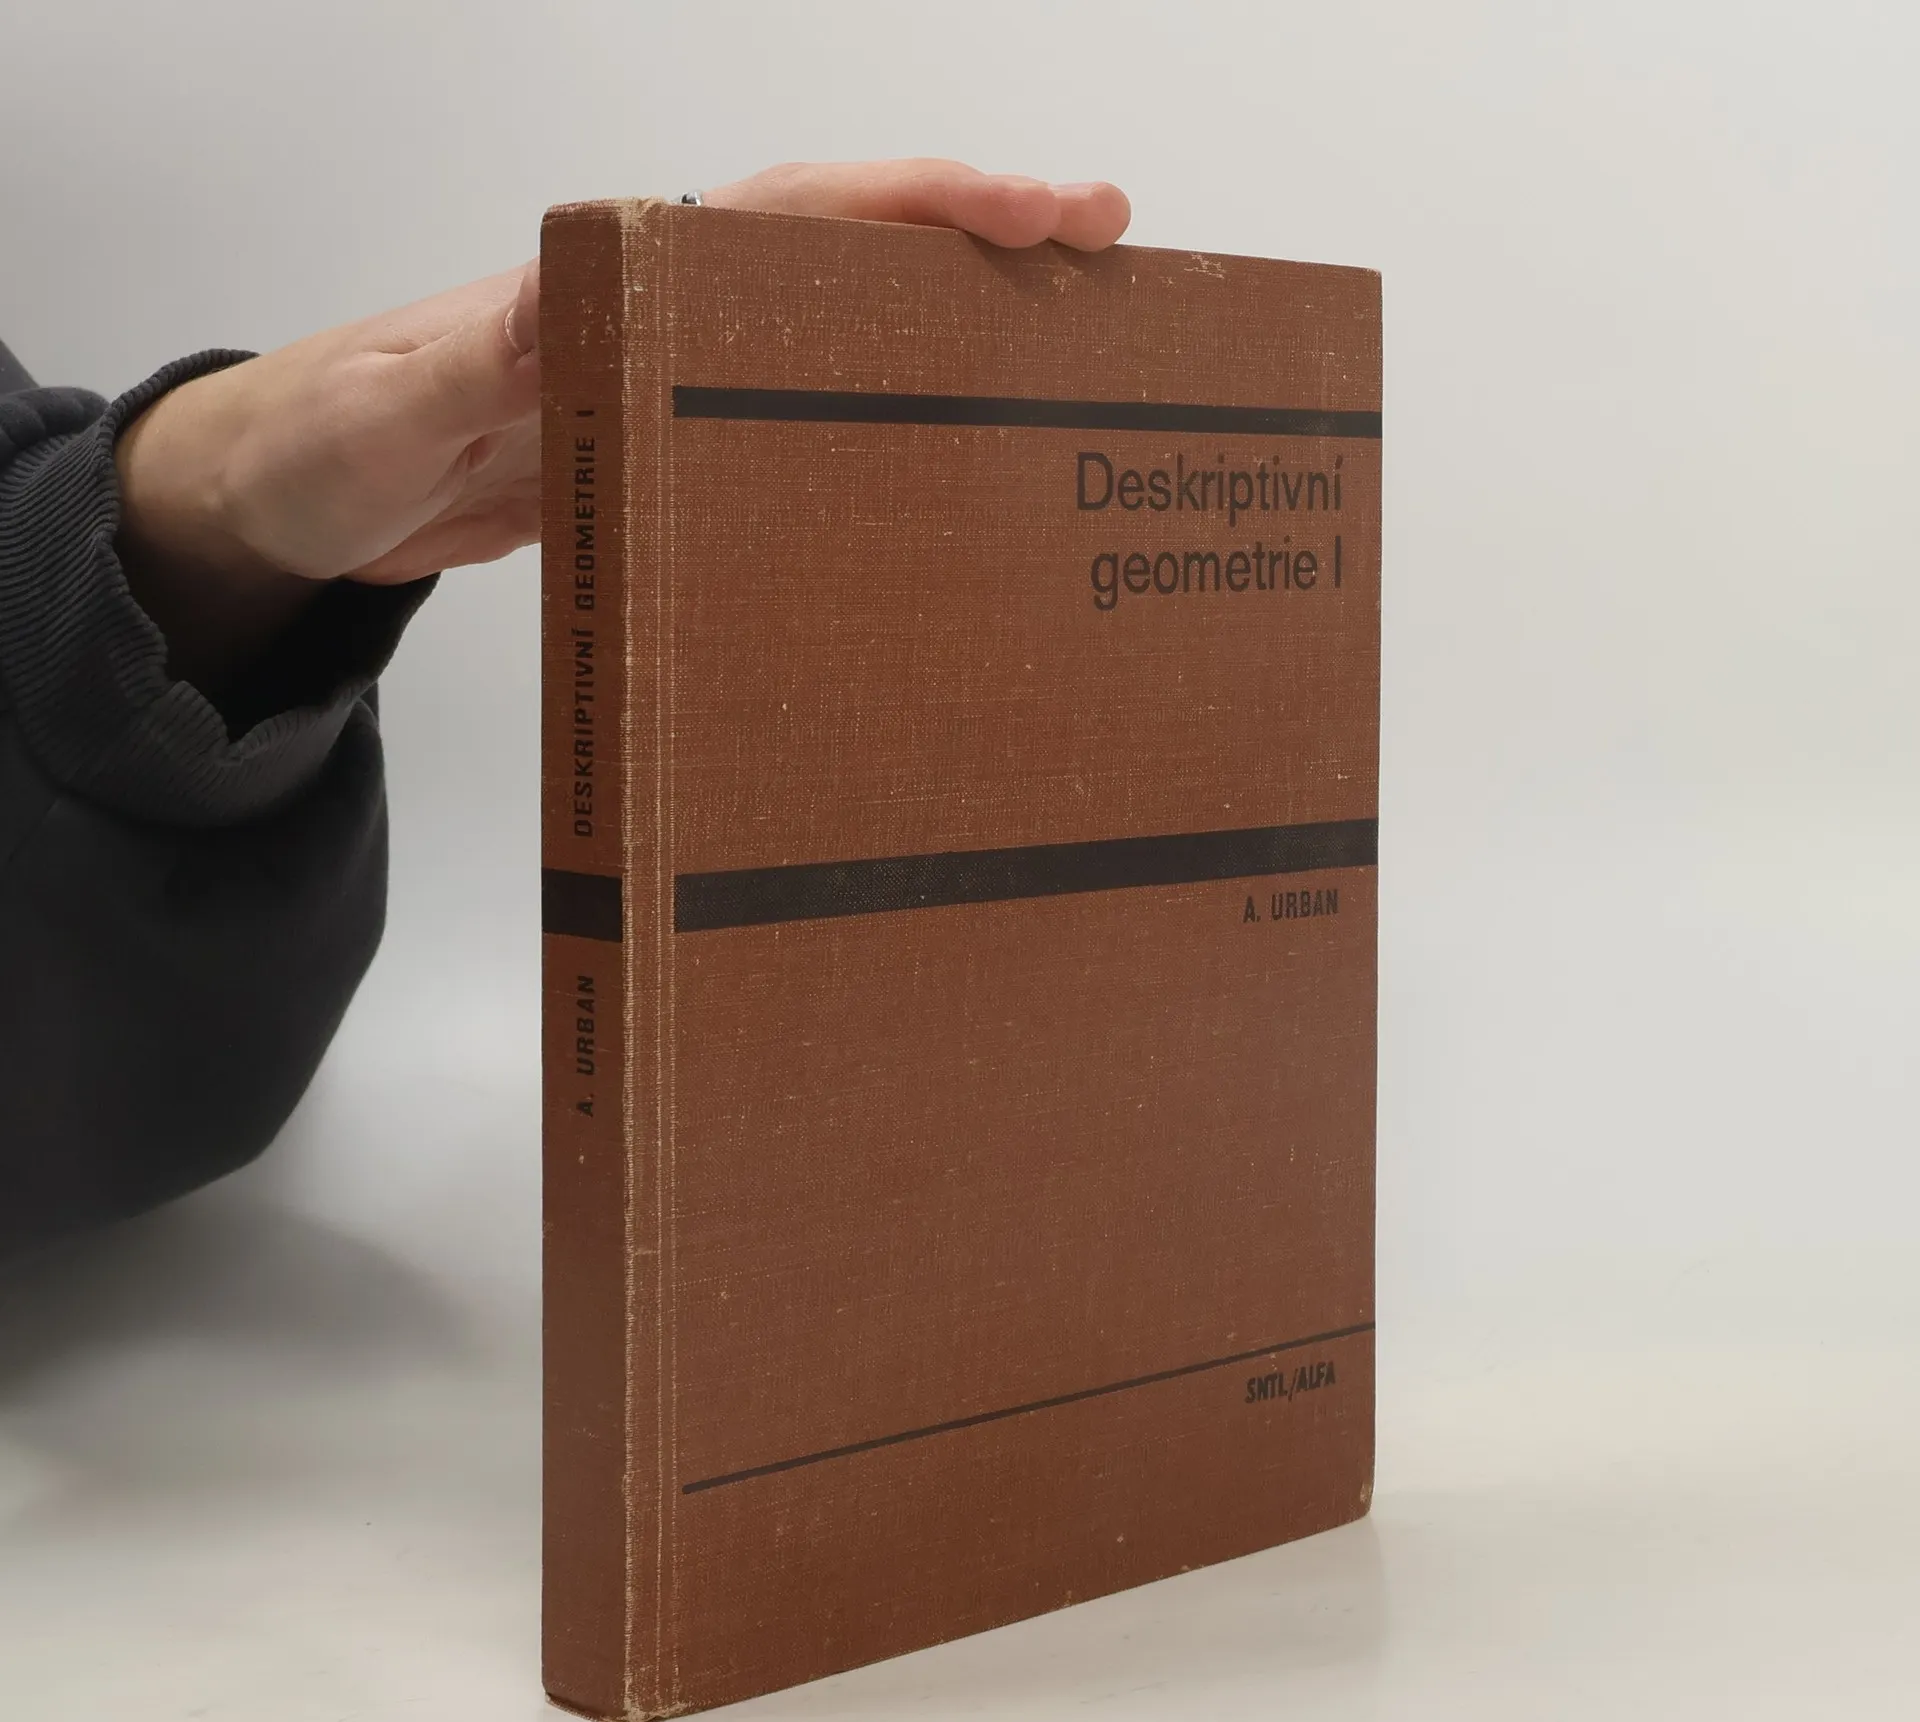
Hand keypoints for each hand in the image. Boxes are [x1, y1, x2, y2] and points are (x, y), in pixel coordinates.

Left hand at [114, 162, 1130, 693]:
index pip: (786, 217)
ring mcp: (668, 381)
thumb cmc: (315, 441)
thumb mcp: (379, 410)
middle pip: (846, 251)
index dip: (915, 204)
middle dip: (980, 238)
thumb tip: (564, 299)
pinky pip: (793, 417)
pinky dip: (879, 414)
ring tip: (1068, 345)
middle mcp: (658, 317)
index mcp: (605, 285)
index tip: (1031, 209)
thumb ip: (464, 362)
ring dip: (950, 324)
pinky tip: (941, 461)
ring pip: (837, 328)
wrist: (286, 501)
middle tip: (1109, 248)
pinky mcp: (661, 447)